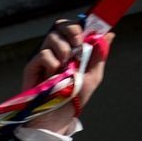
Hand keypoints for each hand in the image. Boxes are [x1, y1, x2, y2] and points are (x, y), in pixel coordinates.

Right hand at [22, 19, 111, 135]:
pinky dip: (52, 64)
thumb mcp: (93, 75)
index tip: (87, 34)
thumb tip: (109, 34)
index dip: (79, 25)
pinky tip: (52, 75)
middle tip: (78, 45)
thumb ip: (100, 54)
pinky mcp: (32, 66)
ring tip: (65, 67)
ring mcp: (43, 58)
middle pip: (59, 25)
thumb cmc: (74, 98)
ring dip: (63, 50)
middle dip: (71, 31)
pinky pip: (43, 54)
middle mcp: (56, 50)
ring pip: (52, 38)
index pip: (72, 27)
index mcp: (71, 50)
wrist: (59, 115)